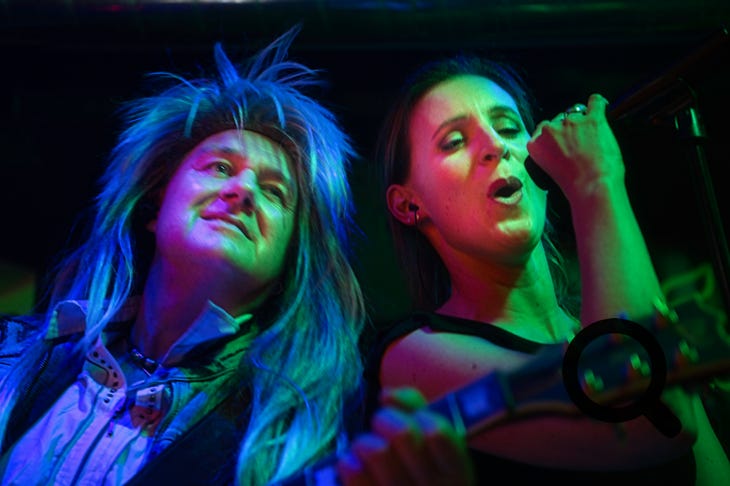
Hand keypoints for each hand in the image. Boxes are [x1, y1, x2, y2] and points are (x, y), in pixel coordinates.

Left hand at [338, 387, 474, 485]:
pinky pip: (352, 471)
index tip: (417, 419)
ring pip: (375, 450)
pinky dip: (350, 461)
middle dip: (386, 419)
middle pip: (402, 433)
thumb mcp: (438, 442)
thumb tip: (387, 395)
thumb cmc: (424, 471)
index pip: (436, 433)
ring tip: (368, 448)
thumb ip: (417, 408)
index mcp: (456, 473)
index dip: (422, 416)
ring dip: (366, 441)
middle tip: (385, 427)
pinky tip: (357, 465)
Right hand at [526, 93, 624, 201]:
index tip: (561, 140)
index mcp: (535, 144)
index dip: (554, 134)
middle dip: (568, 129)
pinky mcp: (592, 119)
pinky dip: (598, 103)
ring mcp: (571, 123)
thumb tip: (563, 144)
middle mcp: (550, 130)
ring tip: (593, 138)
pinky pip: (595, 102)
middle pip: (559, 120)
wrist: (592, 187)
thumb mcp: (549, 170)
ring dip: (584, 123)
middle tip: (579, 144)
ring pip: (576, 113)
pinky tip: (601, 106)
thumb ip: (550, 152)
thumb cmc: (573, 185)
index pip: (542, 129)